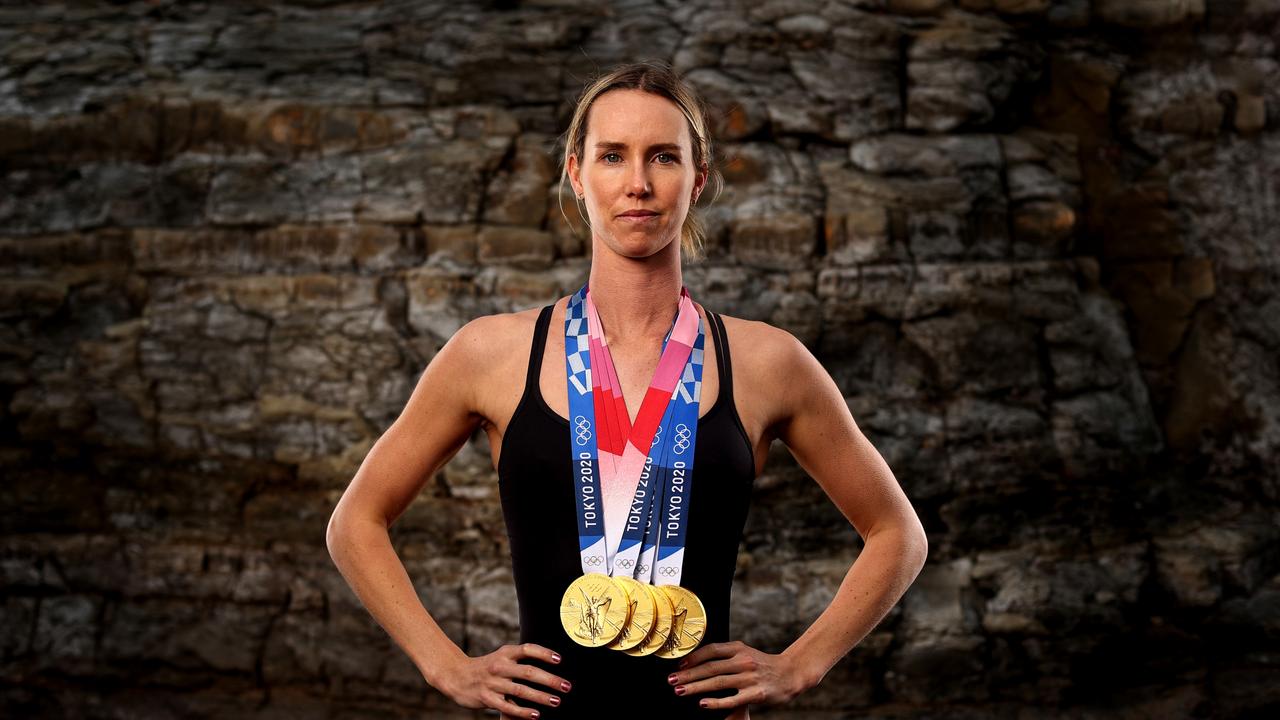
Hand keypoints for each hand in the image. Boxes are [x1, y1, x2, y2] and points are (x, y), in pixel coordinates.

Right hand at [437, 643, 570, 717]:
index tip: (559, 659)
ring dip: (541, 697)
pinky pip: (508, 706)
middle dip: (550, 680)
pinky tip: (536, 715)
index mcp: (505, 653)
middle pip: (528, 672)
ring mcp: (493, 683)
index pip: (527, 649)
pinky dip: (523, 711)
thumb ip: (519, 658)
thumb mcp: (501, 656)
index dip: (544, 653)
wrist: (456, 676)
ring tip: (556, 701)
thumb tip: (548, 660)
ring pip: (521, 690)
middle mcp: (500, 666)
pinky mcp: (487, 699)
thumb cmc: (485, 667)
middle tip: (566, 686)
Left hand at [667, 641, 810, 710]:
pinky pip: (732, 699)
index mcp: (739, 649)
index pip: (712, 650)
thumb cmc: (764, 665)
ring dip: (696, 687)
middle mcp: (743, 661)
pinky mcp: (756, 694)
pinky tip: (703, 704)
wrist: (792, 674)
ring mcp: (749, 678)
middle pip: (711, 667)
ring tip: (680, 691)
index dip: (694, 657)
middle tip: (671, 680)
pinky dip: (716, 702)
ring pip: (718, 683)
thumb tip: (700, 660)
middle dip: (688, 674)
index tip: (679, 665)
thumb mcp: (746, 653)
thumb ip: (726, 655)